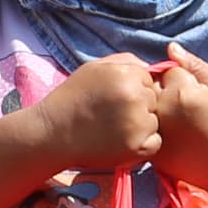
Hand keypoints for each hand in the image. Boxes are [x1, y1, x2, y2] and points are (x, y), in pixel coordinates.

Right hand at [29, 53, 166, 170]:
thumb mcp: (94, 68)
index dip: (132, 89)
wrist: (52, 133)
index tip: (112, 99)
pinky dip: (142, 144)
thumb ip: (124, 61)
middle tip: (111, 115)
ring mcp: (137, 122)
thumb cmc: (72, 99)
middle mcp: (135, 96)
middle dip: (138, 106)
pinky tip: (119, 141)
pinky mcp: (137, 146)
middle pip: (153, 99)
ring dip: (140, 125)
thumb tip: (152, 67)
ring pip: (154, 121)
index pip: (148, 79)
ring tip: (113, 129)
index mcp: (126, 74)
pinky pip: (154, 143)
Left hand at [150, 52, 207, 167]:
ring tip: (176, 121)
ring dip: (154, 107)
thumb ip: (196, 66)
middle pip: (152, 85)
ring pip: (144, 105)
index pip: (168, 70)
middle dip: (164, 91)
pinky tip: (169, 133)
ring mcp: (152, 128)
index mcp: (181, 91)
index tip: (192, 94)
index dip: (181, 80)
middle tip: (181, 108)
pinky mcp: (147, 144)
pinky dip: (148, 126)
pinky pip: (140, 126)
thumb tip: (170, 48)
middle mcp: (162, 107)